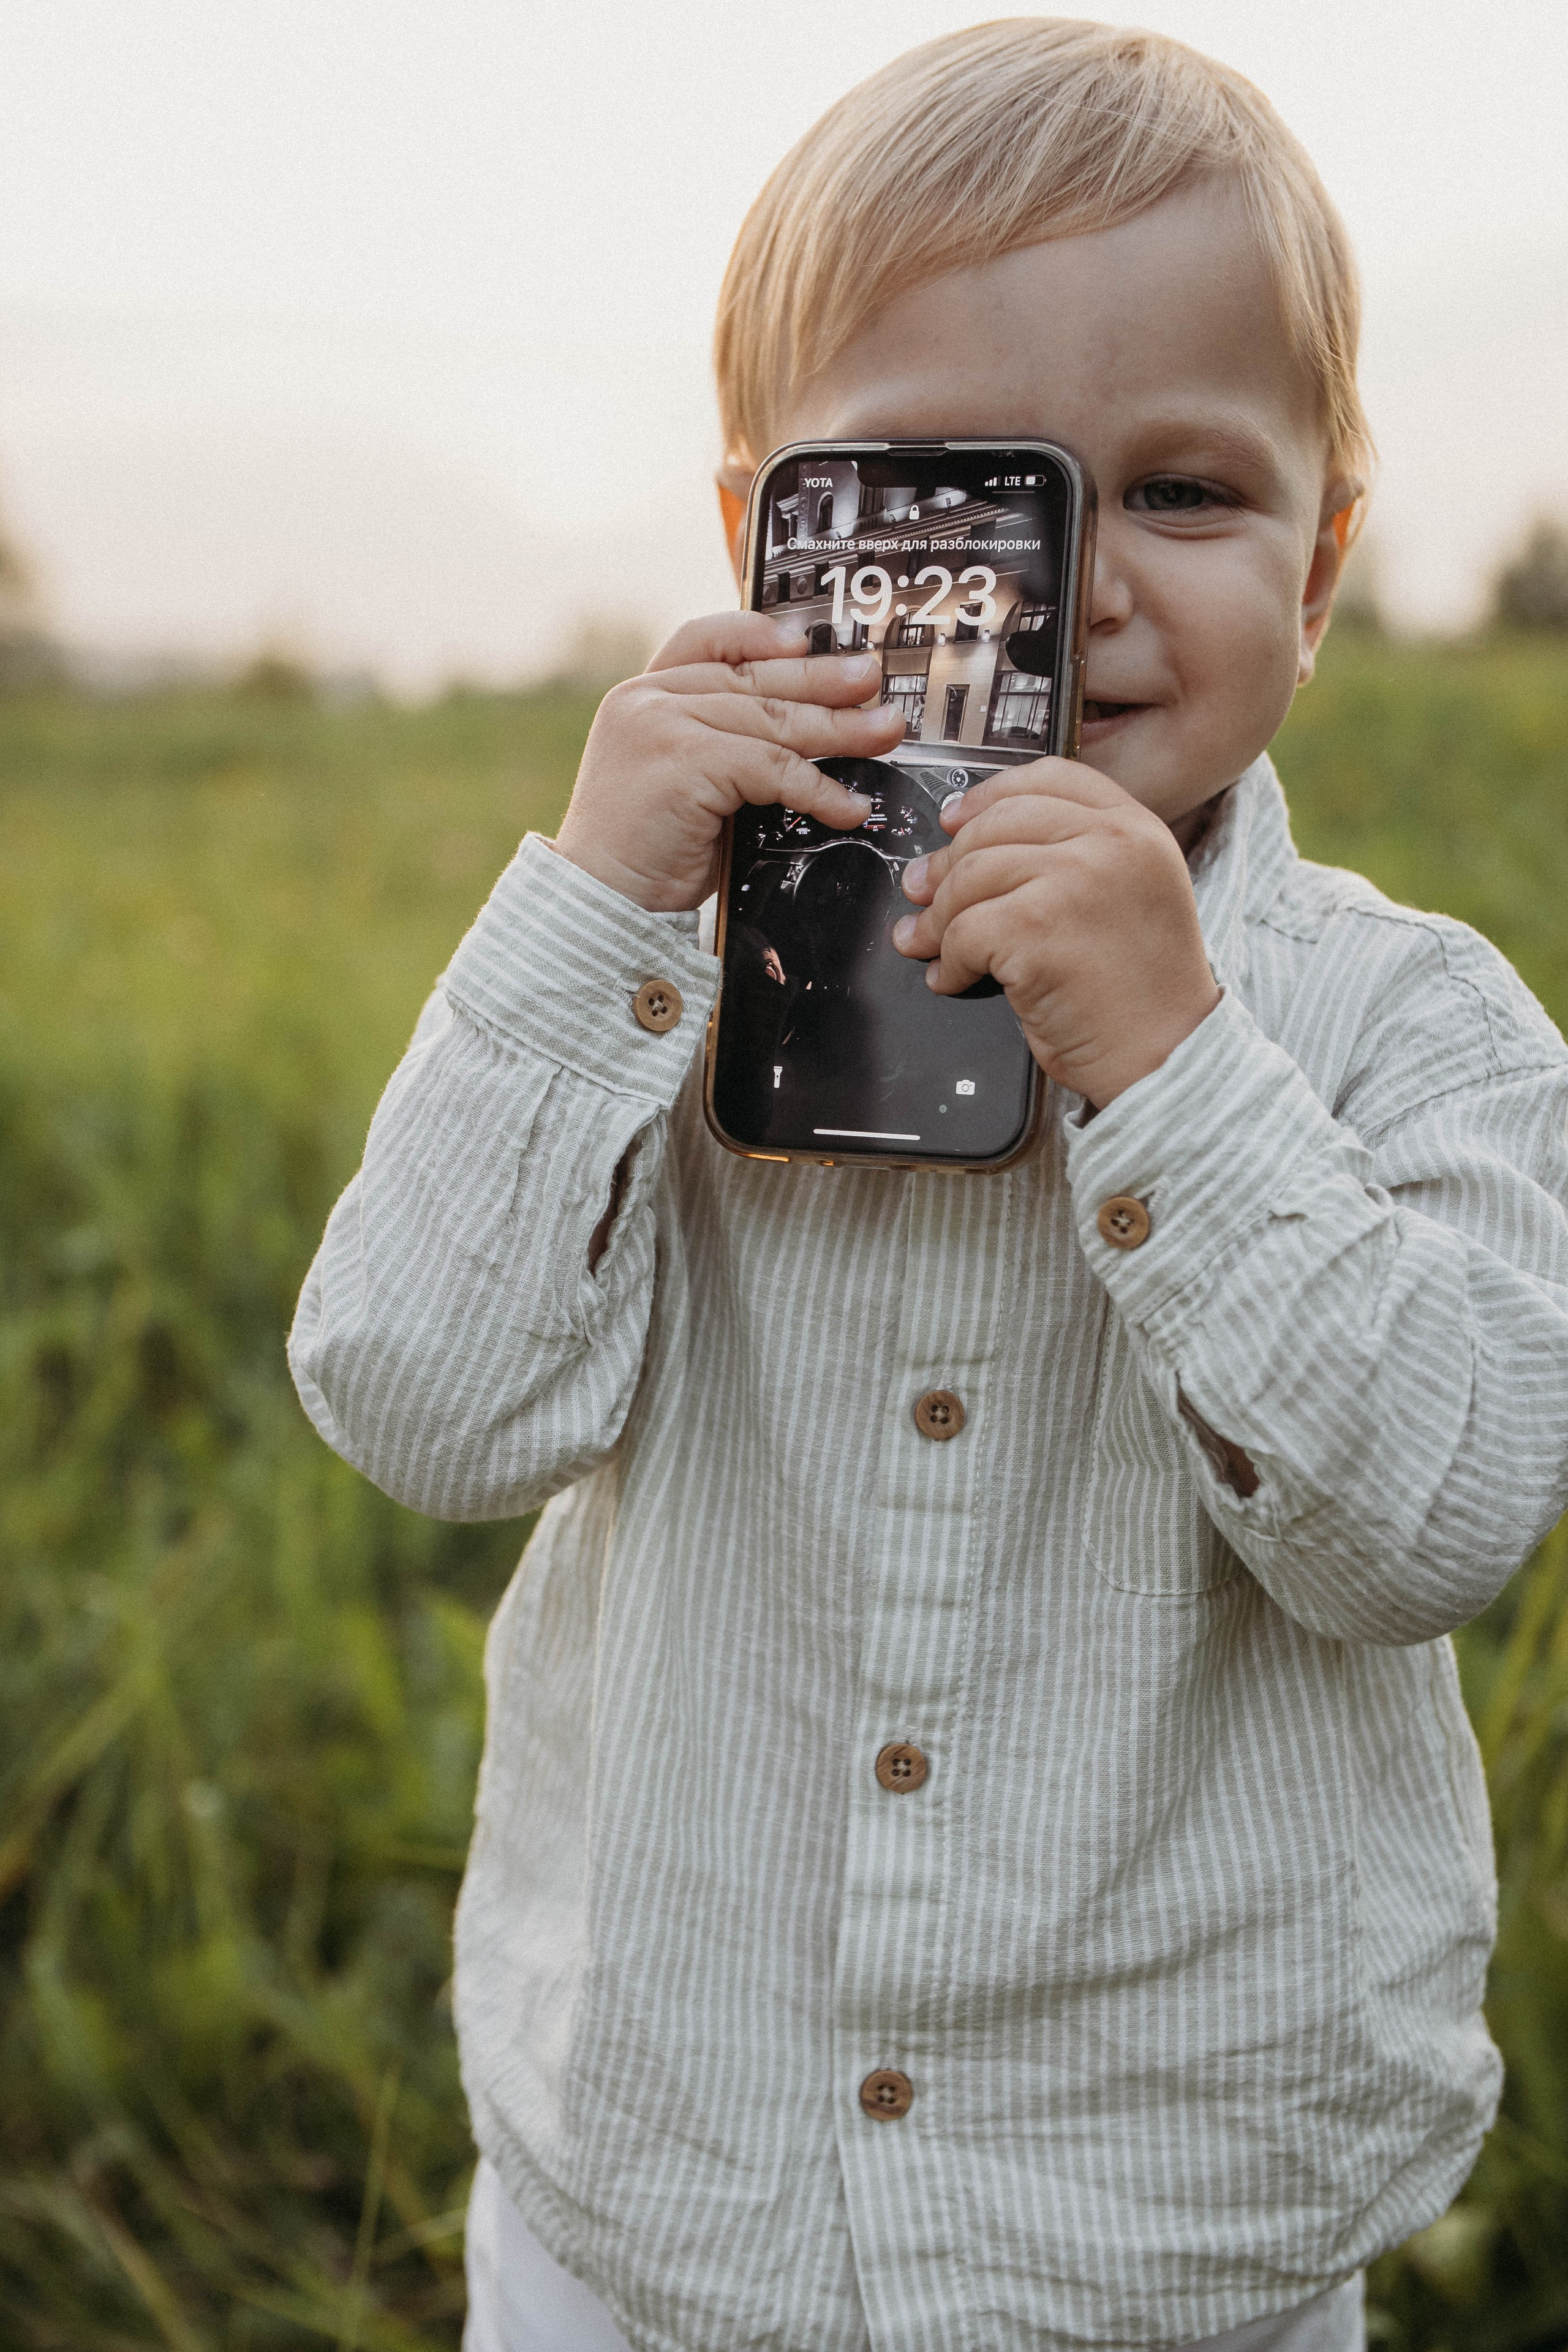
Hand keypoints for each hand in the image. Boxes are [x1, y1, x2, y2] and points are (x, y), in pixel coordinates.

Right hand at [553, 612, 903, 911]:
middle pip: (754, 679)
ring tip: (883, 734)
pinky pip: (772, 767)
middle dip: (823, 682)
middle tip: (874, 684)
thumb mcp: (684, 783)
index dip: (759, 635)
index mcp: (642, 696)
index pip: (705, 639)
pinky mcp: (683, 762)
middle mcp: (647, 700)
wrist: (599, 900)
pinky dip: (818, 788)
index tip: (810, 643)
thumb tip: (806, 736)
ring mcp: (661, 725)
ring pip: (771, 720)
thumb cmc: (646, 855)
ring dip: (838, 731)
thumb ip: (723, 747)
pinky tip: (848, 806)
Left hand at [891, 759, 1220, 1106]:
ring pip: (970, 876)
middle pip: (996, 825)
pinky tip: (953, 978)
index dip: (989, 796)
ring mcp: (1075, 880)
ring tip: (930, 945)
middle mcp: (1111, 842)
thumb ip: (1072, 858)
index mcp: (1136, 828)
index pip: (1049, 778)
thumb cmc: (1140, 995)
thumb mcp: (1127, 899)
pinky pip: (963, 931)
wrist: (1166, 1057)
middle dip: (948, 864)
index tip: (954, 820)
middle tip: (922, 894)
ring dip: (938, 918)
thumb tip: (967, 845)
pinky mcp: (1037, 928)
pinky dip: (948, 961)